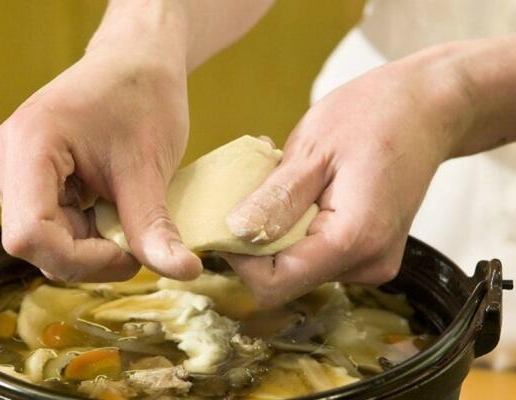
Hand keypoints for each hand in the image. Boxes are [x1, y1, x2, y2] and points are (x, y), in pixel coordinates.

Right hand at [0, 14, 201, 281]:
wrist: (135, 62)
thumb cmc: (142, 98)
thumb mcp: (150, 166)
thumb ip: (155, 226)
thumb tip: (184, 273)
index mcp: (30, 144)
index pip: (29, 235)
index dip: (80, 260)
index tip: (129, 255)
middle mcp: (6, 158)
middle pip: (36, 243)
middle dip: (91, 255)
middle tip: (138, 240)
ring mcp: (10, 168)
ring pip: (43, 240)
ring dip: (89, 244)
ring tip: (125, 212)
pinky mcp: (23, 176)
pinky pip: (47, 225)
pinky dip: (84, 232)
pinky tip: (108, 205)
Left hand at [224, 53, 472, 306]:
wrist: (428, 109)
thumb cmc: (375, 116)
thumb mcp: (314, 149)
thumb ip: (276, 198)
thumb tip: (232, 233)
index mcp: (352, 240)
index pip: (274, 283)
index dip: (239, 258)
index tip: (225, 219)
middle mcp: (366, 264)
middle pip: (284, 277)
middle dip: (257, 239)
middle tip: (254, 189)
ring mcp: (369, 262)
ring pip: (297, 265)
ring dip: (277, 229)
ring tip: (285, 181)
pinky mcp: (366, 252)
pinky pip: (315, 252)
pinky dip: (297, 226)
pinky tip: (303, 190)